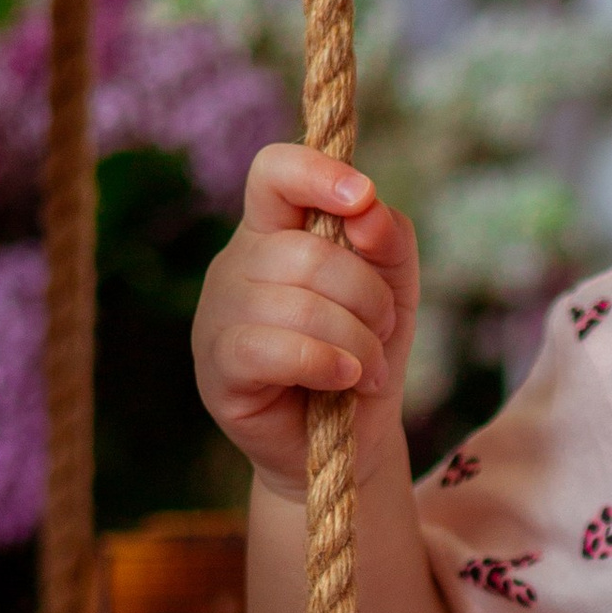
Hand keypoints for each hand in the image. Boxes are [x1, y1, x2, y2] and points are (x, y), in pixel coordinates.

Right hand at [192, 143, 418, 496]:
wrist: (348, 441)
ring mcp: (219, 314)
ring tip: (368, 368)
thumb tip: (365, 210)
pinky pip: (273, 348)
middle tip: (383, 331)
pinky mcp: (217, 366)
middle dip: (366, 295)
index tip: (361, 197)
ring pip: (297, 302)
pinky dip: (325, 362)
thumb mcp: (394, 286)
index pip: (273, 171)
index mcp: (274, 230)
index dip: (316, 173)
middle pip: (306, 249)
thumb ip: (388, 237)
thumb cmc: (364, 352)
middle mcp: (237, 263)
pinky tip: (345, 380)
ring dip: (356, 339)